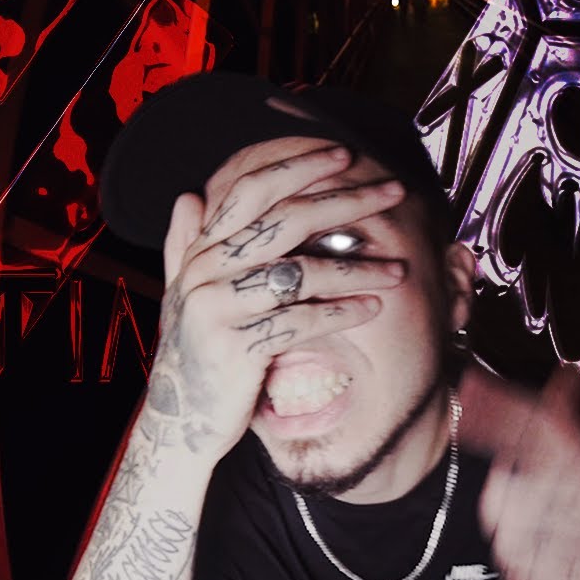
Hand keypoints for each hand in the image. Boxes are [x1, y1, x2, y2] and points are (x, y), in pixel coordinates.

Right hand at [146, 143, 408, 461]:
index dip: (300, 167)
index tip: (347, 156)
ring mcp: (217, 309)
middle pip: (286, 219)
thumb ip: (185, 245)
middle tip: (393, 192)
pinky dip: (341, 312)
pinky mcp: (236, 348)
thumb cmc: (194, 356)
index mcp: (201, 252)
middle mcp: (205, 272)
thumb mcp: (184, 296)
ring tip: (399, 268)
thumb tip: (188, 195)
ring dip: (358, 267)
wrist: (179, 423)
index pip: (251, 190)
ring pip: (301, 272)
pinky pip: (301, 321)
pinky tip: (372, 308)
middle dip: (346, 200)